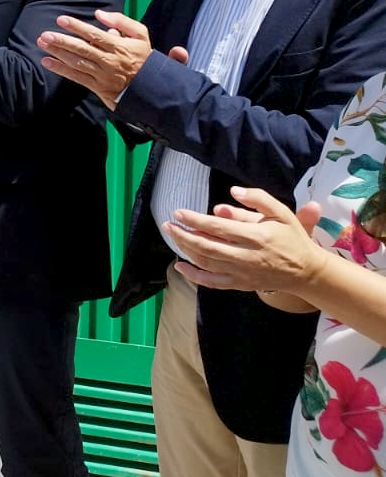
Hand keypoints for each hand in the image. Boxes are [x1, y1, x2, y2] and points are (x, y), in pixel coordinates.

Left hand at [35, 8, 156, 108]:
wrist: (151, 88)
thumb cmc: (143, 57)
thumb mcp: (140, 35)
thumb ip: (122, 22)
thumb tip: (99, 14)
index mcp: (119, 46)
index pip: (94, 35)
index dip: (77, 27)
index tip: (61, 20)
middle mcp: (109, 61)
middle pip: (82, 49)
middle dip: (62, 41)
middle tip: (45, 35)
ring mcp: (102, 75)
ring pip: (77, 63)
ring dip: (58, 53)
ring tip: (42, 44)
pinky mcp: (98, 87)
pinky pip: (77, 77)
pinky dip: (61, 70)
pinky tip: (47, 62)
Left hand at [165, 186, 326, 293]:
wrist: (307, 271)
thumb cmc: (292, 237)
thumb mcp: (281, 213)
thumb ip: (258, 200)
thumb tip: (233, 192)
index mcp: (257, 236)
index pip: (219, 227)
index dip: (196, 220)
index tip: (179, 212)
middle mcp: (248, 256)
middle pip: (208, 246)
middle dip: (184, 235)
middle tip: (167, 225)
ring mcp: (243, 272)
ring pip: (207, 262)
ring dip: (186, 250)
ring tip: (173, 236)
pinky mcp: (241, 285)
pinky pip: (213, 282)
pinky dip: (194, 276)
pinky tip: (180, 266)